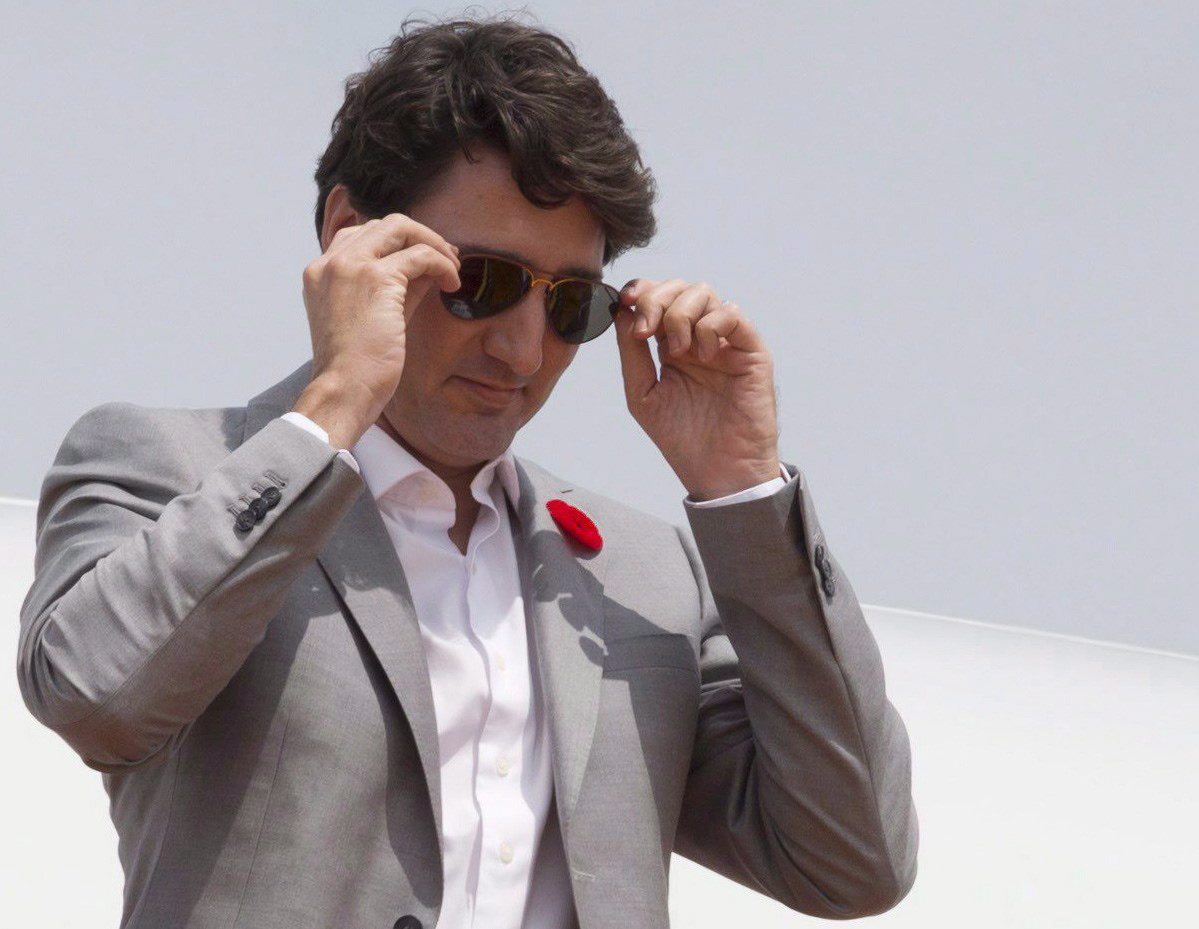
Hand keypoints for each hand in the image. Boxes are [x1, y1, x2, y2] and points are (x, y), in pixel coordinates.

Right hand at [294, 212, 461, 447]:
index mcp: (321, 271)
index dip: (397, 242)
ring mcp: (351, 266)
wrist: (343, 391)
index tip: (423, 259)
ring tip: (453, 269)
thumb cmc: (357, 367)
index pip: (362, 235)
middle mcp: (331, 262)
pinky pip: (421, 255)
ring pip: (401, 227)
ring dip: (435, 244)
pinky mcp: (376, 278)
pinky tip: (452, 285)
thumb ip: (395, 288)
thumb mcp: (374, 317)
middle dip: (421, 236)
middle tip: (447, 258)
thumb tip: (428, 267)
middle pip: (384, 224)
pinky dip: (443, 264)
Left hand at [613, 278, 780, 500]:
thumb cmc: (681, 438)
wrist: (718, 471)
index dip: (640, 291)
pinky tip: (704, 354)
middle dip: (656, 299)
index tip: (624, 302)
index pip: (656, 297)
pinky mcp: (750, 351)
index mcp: (670, 345)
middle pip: (678, 288)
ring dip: (681, 314)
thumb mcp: (642, 394)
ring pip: (704, 293)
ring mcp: (725, 342)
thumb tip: (621, 310)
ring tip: (678, 352)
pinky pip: (732, 314)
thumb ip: (631, 353)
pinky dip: (711, 325)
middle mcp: (697, 337)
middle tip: (646, 332)